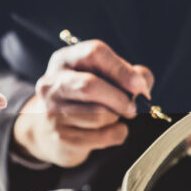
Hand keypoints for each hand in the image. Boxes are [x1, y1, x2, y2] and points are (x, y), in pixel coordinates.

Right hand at [12, 40, 153, 166]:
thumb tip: (143, 84)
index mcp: (65, 60)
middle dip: (119, 98)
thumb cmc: (84, 99)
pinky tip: (113, 130)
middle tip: (133, 107)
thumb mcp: (103, 77)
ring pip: (98, 115)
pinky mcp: (61, 137)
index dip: (121, 69)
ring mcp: (52, 111)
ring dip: (117, 117)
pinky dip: (117, 134)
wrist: (48, 132)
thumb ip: (129, 74)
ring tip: (115, 117)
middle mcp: (52, 83)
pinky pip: (101, 136)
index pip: (94, 54)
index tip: (139, 85)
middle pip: (90, 85)